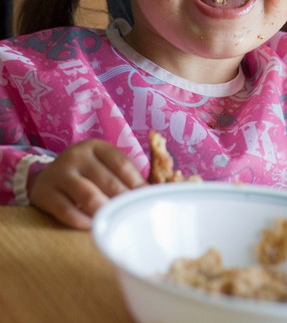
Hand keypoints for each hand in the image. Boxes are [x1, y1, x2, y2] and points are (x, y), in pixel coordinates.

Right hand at [27, 139, 144, 228]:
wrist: (46, 178)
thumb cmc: (86, 174)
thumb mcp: (102, 165)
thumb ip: (124, 175)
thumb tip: (152, 193)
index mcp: (96, 147)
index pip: (121, 164)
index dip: (137, 183)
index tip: (146, 200)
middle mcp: (77, 156)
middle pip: (107, 181)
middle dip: (123, 201)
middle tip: (134, 216)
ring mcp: (60, 173)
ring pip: (88, 196)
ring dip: (105, 211)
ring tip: (116, 223)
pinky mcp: (45, 193)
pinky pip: (67, 211)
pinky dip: (83, 222)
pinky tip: (93, 227)